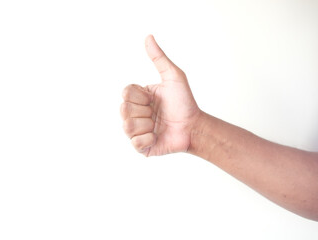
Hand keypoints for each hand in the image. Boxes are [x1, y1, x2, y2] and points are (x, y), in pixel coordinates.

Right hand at [121, 35, 200, 156]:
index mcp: (139, 97)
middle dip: (145, 111)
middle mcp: (135, 113)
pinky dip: (149, 139)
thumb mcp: (173, 77)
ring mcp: (137, 131)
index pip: (125, 93)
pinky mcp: (142, 147)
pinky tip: (158, 136)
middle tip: (157, 113)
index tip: (154, 98)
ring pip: (128, 127)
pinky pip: (135, 143)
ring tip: (158, 125)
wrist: (194, 126)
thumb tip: (148, 36)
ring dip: (147, 125)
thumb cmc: (185, 102)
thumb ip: (159, 58)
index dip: (141, 96)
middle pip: (124, 111)